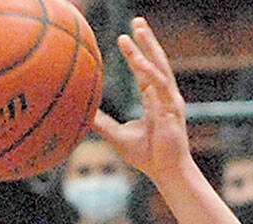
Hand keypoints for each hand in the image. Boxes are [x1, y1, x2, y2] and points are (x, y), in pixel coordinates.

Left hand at [91, 18, 192, 183]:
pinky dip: (150, 72)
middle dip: (147, 40)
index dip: (136, 53)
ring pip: (159, 67)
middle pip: (155, 61)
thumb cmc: (147, 156)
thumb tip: (81, 114)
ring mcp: (170, 101)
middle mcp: (164, 96)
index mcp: (154, 100)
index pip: (144, 71)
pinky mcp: (171, 109)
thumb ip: (102, 123)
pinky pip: (160, 86)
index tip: (125, 36)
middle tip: (137, 20)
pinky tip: (140, 61)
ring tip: (138, 29)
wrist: (165, 173)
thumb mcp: (117, 136)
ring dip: (148, 48)